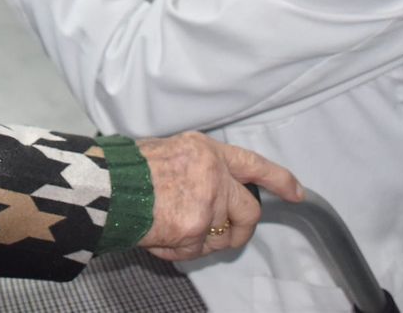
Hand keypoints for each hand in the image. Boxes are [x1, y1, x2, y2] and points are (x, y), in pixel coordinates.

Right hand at [134, 132, 302, 261]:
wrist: (106, 186)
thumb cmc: (128, 170)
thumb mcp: (168, 151)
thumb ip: (197, 168)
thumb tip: (212, 191)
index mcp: (205, 151)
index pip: (253, 164)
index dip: (279, 179)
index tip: (296, 192)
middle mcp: (213, 174)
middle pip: (249, 210)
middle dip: (241, 229)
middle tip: (225, 235)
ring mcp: (207, 202)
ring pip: (221, 236)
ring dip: (202, 240)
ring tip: (173, 230)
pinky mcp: (195, 228)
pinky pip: (197, 250)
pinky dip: (181, 251)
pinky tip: (162, 237)